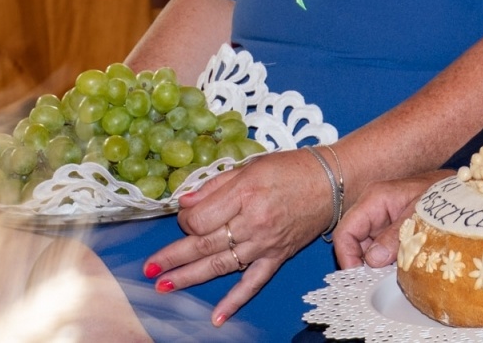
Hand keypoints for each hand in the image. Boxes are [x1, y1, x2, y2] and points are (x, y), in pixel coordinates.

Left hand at [143, 149, 334, 326]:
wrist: (332, 182)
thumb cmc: (293, 169)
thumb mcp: (252, 165)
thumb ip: (217, 184)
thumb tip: (185, 202)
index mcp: (245, 193)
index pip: (200, 217)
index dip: (184, 220)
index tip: (182, 217)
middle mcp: (254, 221)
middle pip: (204, 244)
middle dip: (172, 257)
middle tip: (149, 267)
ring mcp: (265, 243)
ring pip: (220, 266)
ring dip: (189, 278)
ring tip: (164, 286)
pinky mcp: (277, 256)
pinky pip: (252, 283)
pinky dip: (234, 301)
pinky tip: (216, 316)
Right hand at [334, 170, 451, 268]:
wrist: (458, 191)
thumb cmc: (440, 195)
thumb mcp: (418, 216)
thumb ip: (395, 236)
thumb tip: (372, 260)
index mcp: (374, 199)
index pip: (345, 232)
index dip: (347, 257)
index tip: (360, 277)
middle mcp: (372, 209)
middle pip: (354, 243)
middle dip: (364, 263)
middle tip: (381, 278)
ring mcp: (381, 219)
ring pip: (367, 248)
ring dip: (377, 264)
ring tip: (396, 270)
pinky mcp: (391, 228)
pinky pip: (381, 248)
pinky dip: (388, 260)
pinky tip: (402, 265)